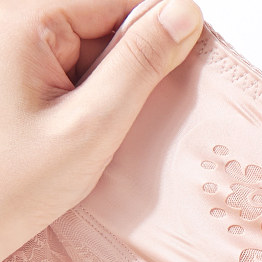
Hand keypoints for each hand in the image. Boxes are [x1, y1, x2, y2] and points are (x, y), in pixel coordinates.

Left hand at [0, 0, 202, 261]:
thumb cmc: (17, 184)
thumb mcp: (93, 126)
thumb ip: (140, 65)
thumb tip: (186, 13)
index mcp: (24, 19)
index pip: (119, 0)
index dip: (160, 32)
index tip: (180, 74)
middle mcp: (12, 18)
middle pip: (105, 19)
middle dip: (130, 64)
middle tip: (121, 117)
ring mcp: (11, 42)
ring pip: (92, 43)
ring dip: (112, 82)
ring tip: (94, 126)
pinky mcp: (15, 66)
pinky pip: (72, 64)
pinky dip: (92, 93)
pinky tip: (84, 124)